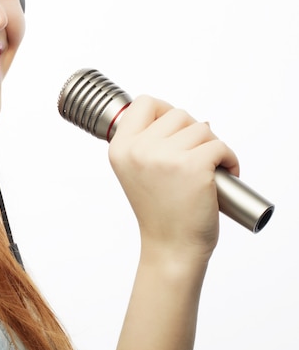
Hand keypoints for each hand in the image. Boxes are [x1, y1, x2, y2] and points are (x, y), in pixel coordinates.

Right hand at [108, 95, 239, 263]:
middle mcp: (138, 150)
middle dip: (193, 132)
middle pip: (178, 113)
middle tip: (193, 158)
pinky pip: (220, 146)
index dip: (163, 111)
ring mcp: (165, 157)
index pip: (144, 103)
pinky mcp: (193, 166)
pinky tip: (224, 174)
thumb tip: (186, 119)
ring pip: (202, 128)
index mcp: (120, 148)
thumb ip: (147, 142)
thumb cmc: (159, 210)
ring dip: (212, 146)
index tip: (174, 132)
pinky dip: (229, 159)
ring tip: (208, 170)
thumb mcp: (136, 171)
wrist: (171, 247)